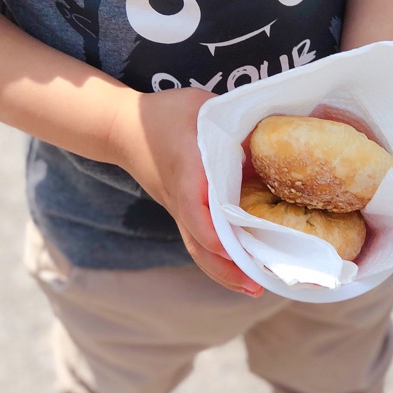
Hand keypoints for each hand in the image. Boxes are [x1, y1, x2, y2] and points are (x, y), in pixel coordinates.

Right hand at [115, 87, 262, 296]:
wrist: (121, 129)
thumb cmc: (164, 114)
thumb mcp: (200, 106)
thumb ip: (233, 122)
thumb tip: (271, 142)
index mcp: (185, 171)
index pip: (193, 208)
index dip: (211, 232)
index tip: (231, 247)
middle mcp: (180, 198)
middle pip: (198, 243)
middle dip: (226, 267)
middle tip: (255, 284)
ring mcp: (178, 209)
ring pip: (198, 248)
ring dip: (224, 270)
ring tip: (254, 286)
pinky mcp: (181, 211)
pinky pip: (198, 240)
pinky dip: (219, 257)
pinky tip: (241, 266)